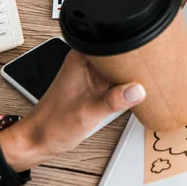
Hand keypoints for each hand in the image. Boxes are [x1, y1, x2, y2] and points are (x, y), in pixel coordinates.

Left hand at [0, 50, 145, 172]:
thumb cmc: (52, 125)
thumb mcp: (88, 113)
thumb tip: (138, 90)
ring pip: (120, 67)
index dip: (134, 52)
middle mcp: (86, 61)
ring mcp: (90, 72)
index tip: (149, 62)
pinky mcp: (94, 83)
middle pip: (121, 55)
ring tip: (139, 86)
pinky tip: (130, 93)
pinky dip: (124, 85)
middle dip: (135, 66)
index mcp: (82, 58)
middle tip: (147, 78)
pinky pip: (116, 78)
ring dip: (129, 76)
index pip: (116, 45)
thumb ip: (114, 101)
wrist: (37, 140)